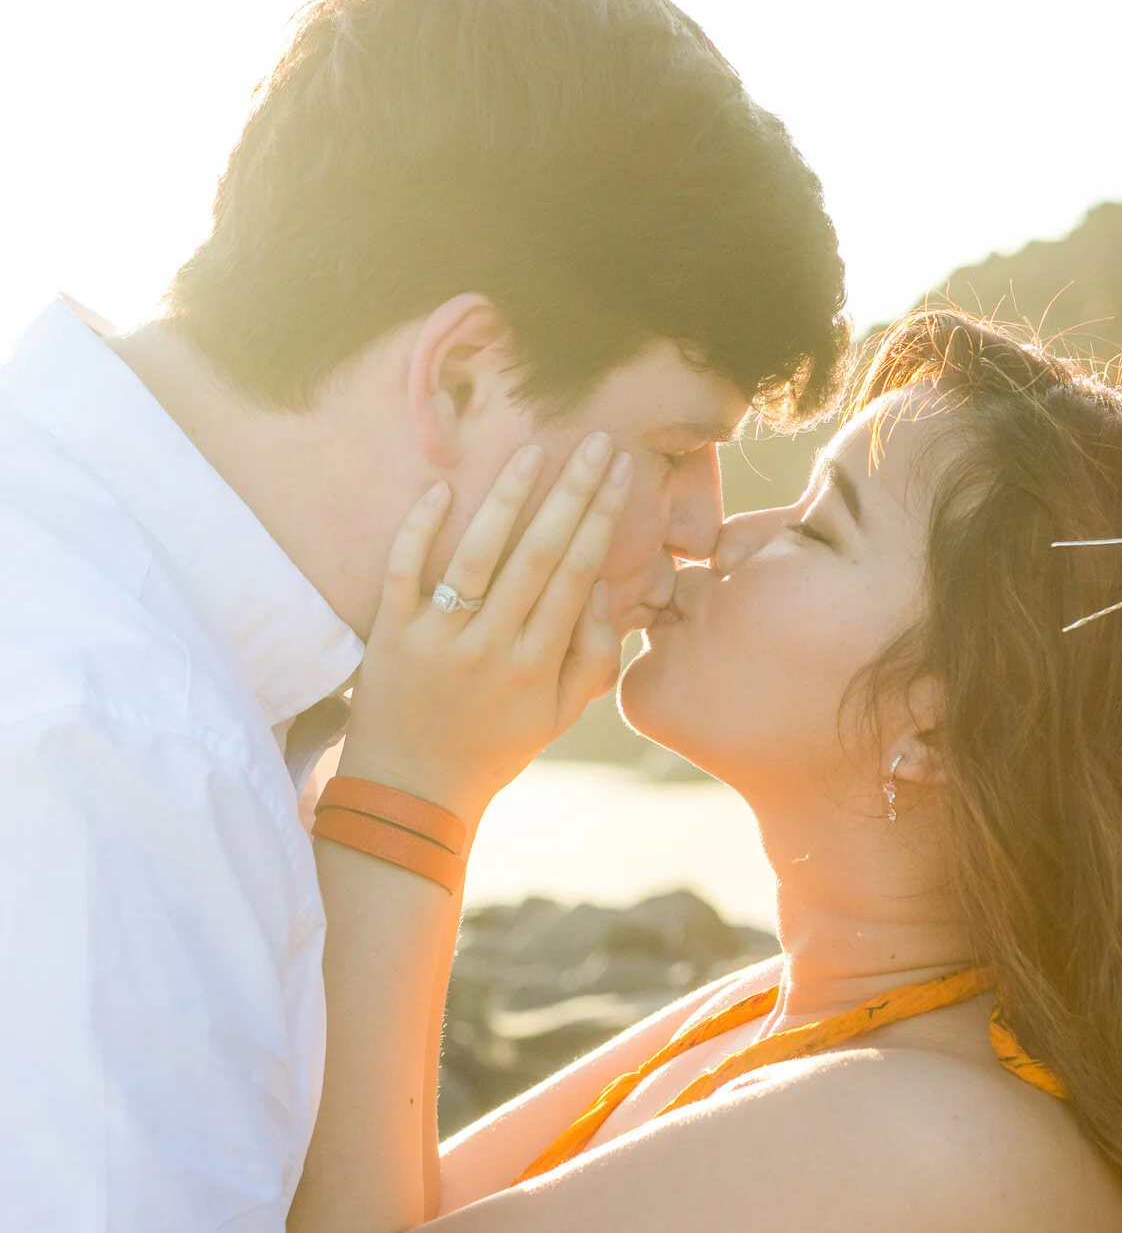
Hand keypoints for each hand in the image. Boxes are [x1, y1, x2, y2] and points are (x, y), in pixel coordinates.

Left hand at [340, 434, 630, 825]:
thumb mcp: (559, 717)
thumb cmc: (493, 748)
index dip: (602, 519)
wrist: (411, 791)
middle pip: (538, 556)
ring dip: (506, 500)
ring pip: (477, 557)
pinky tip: (440, 487)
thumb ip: (591, 657)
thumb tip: (597, 588)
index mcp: (537, 665)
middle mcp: (490, 648)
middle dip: (572, 494)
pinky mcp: (391, 634)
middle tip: (594, 441)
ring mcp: (438, 638)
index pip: (577, 575)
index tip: (620, 471)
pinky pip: (403, 573)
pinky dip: (419, 530)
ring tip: (531, 452)